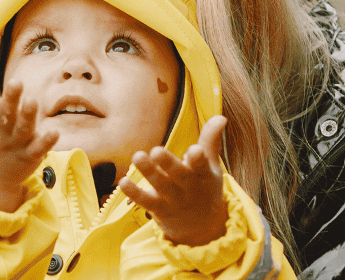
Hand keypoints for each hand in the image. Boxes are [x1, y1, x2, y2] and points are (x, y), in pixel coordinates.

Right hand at [0, 62, 57, 212]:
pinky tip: (55, 131)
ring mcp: (16, 144)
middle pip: (6, 114)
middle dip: (11, 99)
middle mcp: (2, 131)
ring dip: (28, 116)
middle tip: (16, 82)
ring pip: (23, 129)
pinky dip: (46, 142)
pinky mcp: (30, 156)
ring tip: (32, 101)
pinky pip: (38, 149)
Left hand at [118, 115, 230, 247]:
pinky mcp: (159, 209)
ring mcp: (174, 200)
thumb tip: (221, 117)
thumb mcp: (211, 166)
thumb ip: (211, 141)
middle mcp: (189, 187)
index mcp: (204, 175)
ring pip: (160, 185)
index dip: (198, 159)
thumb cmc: (204, 188)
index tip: (194, 150)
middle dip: (168, 163)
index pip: (202, 165)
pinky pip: (145, 201)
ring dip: (148, 172)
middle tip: (156, 150)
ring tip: (137, 156)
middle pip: (178, 175)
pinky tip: (123, 182)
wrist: (202, 227)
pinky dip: (134, 193)